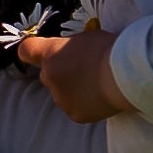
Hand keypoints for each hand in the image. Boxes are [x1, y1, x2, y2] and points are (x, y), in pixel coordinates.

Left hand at [10, 31, 127, 125]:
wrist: (125, 75)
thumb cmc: (109, 49)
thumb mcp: (85, 37)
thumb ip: (69, 47)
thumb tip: (68, 53)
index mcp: (50, 54)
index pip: (26, 51)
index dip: (32, 51)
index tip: (40, 52)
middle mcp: (49, 77)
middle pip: (48, 74)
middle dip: (61, 72)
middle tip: (85, 69)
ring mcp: (60, 98)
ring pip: (61, 92)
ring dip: (73, 89)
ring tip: (96, 84)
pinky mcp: (74, 114)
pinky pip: (75, 107)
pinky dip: (85, 104)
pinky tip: (100, 96)